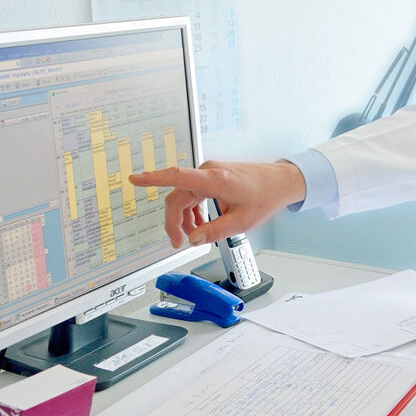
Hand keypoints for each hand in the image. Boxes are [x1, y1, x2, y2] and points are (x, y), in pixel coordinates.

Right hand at [129, 160, 305, 247]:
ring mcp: (210, 172)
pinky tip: (201, 223)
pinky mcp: (212, 176)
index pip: (177, 177)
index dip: (153, 179)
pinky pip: (193, 192)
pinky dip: (193, 209)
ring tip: (196, 234)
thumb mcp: (241, 222)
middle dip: (174, 221)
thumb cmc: (265, 196)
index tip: (134, 179)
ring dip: (185, 217)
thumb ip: (215, 231)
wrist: (281, 181)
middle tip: (178, 243)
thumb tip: (193, 239)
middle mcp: (209, 172)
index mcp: (214, 180)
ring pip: (184, 196)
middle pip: (177, 197)